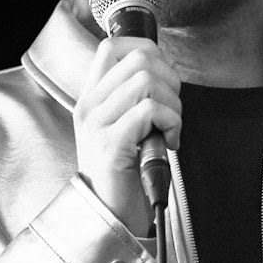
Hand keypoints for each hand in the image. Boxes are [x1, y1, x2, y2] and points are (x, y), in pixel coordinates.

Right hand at [74, 35, 181, 235]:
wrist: (110, 216)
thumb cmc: (124, 174)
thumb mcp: (122, 128)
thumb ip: (133, 98)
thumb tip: (165, 71)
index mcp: (91, 98)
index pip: (113, 46)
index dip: (147, 50)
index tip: (163, 78)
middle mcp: (89, 106)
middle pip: (138, 58)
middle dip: (169, 79)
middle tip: (171, 109)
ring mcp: (97, 124)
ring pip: (147, 80)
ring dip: (172, 104)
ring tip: (169, 128)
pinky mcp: (112, 143)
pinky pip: (151, 110)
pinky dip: (172, 123)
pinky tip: (168, 142)